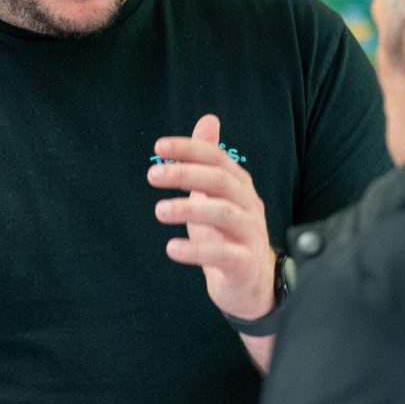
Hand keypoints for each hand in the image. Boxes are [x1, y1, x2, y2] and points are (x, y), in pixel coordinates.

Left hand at [149, 114, 276, 321]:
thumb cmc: (228, 234)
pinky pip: (224, 255)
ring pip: (225, 214)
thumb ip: (209, 160)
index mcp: (239, 186)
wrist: (251, 283)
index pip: (216, 159)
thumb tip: (208, 120)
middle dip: (186, 174)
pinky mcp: (244, 264)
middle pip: (221, 181)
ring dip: (190, 209)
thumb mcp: (215, 195)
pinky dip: (197, 250)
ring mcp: (249, 234)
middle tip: (153, 175)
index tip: (159, 146)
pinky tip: (172, 248)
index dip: (189, 149)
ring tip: (159, 210)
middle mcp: (248, 205)